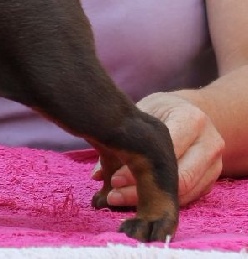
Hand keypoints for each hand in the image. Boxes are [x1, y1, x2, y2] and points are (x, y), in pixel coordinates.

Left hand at [91, 92, 223, 206]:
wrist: (196, 112)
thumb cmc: (163, 109)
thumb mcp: (144, 111)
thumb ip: (123, 138)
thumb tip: (97, 173)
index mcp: (192, 119)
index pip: (166, 151)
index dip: (139, 169)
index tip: (113, 180)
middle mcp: (209, 142)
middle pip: (178, 177)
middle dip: (143, 190)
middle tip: (113, 196)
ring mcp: (214, 164)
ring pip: (184, 192)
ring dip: (150, 201)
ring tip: (118, 201)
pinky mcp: (211, 179)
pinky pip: (187, 198)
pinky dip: (160, 201)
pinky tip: (136, 202)